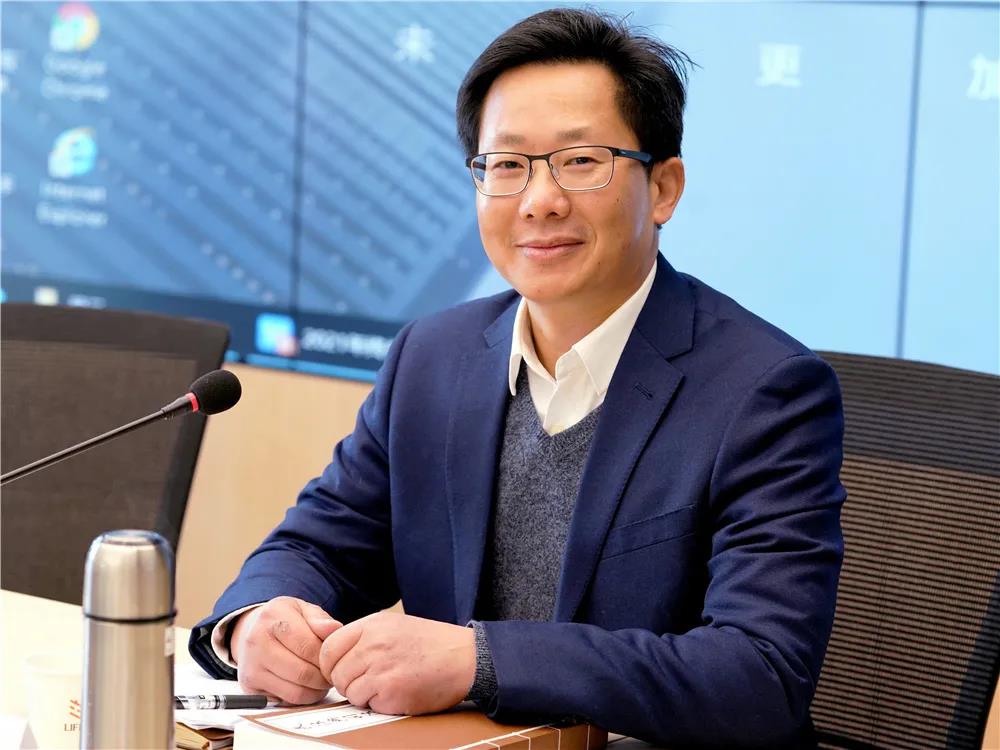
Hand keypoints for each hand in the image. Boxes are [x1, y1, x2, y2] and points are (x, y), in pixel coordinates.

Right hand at [230, 596, 342, 704]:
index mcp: (272, 618)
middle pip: (302, 672)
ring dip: (316, 690)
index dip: (327, 657)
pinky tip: (307, 685)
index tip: (335, 659)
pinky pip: (286, 701)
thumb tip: (335, 629)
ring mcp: (252, 667)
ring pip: (295, 691)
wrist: (250, 630)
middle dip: (324, 677)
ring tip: (322, 679)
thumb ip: (320, 619)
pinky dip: (303, 697)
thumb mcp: (302, 609)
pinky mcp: (250, 687)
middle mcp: (257, 643)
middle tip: (332, 673)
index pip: (308, 646)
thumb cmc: (283, 619)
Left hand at [319, 612, 475, 714]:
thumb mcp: (394, 625)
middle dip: (348, 682)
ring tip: (386, 686)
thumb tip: (334, 656)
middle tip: (368, 681)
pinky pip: (367, 704)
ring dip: (363, 694)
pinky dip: (379, 704)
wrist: (464, 657)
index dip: (331, 664)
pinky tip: (397, 693)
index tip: (341, 670)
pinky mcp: (391, 692)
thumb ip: (364, 636)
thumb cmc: (432, 644)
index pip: (328, 648)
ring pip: (350, 691)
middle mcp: (373, 644)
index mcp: (372, 625)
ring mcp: (381, 668)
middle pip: (336, 673)